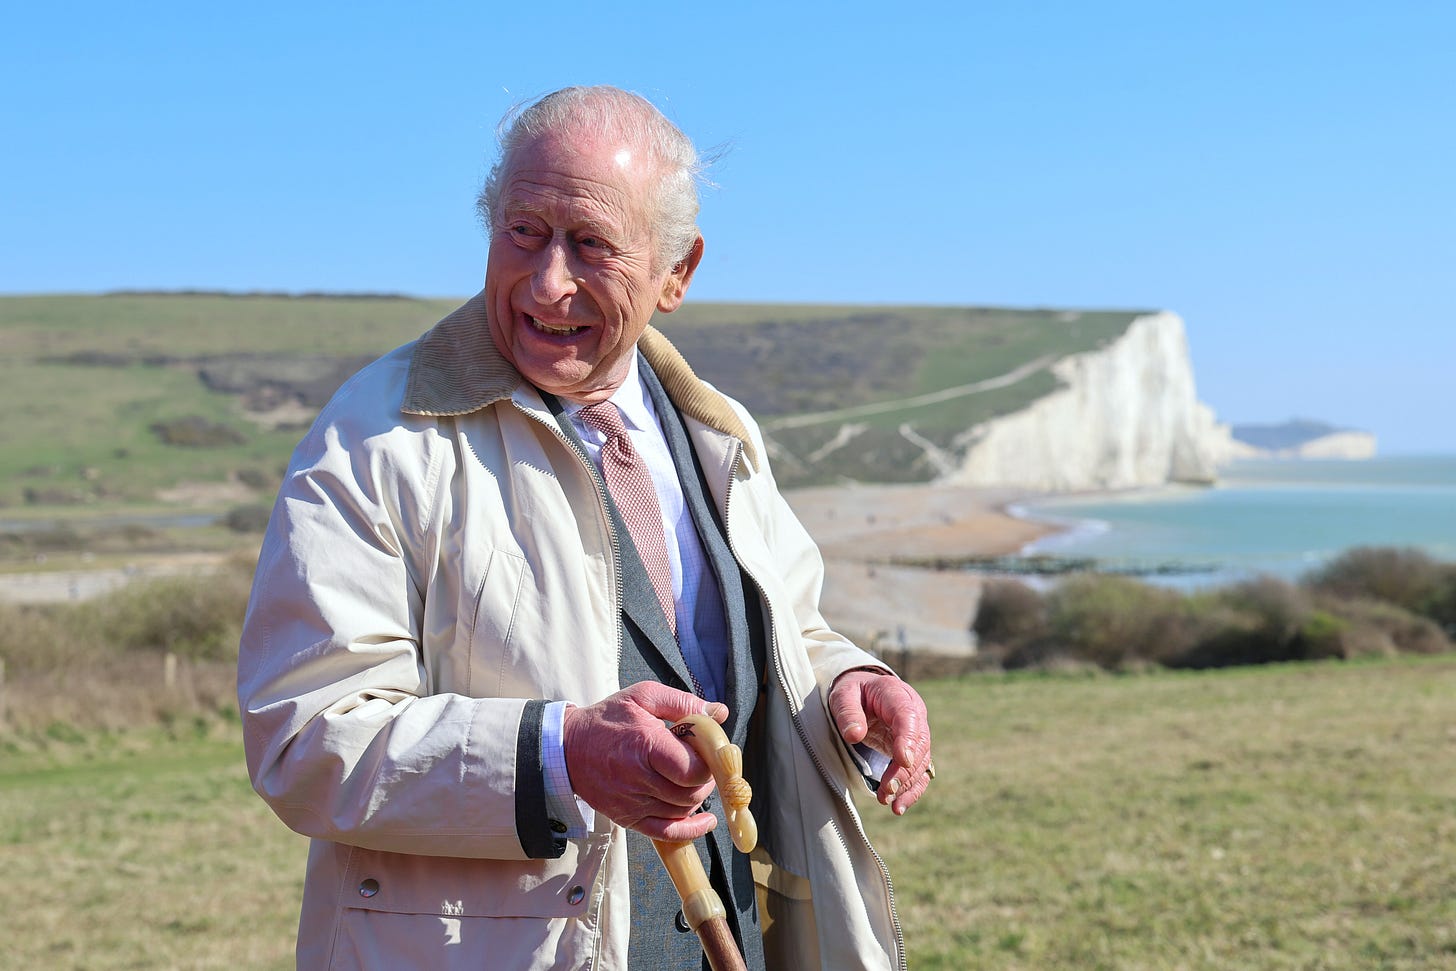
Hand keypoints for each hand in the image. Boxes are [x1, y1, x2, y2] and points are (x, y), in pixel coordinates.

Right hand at [562, 682, 728, 840]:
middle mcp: (638, 778)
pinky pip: (666, 832)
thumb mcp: (643, 696)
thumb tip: (718, 713)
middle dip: (705, 779)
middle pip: (691, 793)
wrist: (567, 748)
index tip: (705, 749)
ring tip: (690, 777)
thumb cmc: (607, 719)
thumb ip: (683, 702)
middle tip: (700, 762)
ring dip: (696, 796)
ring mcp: (632, 802)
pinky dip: (690, 829)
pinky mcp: (628, 818)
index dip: (708, 762)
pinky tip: (706, 821)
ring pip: (682, 810)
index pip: (692, 769)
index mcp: (646, 744)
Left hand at [829, 669, 932, 814]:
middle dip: (904, 771)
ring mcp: (916, 733)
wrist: (864, 693)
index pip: (908, 717)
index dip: (907, 739)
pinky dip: (912, 790)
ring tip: (887, 802)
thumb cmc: (853, 692)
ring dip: (907, 784)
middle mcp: (914, 713)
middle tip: (886, 790)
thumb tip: (854, 735)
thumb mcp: (843, 694)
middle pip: (918, 744)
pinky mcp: (913, 750)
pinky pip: (919, 771)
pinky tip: (899, 806)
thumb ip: (848, 712)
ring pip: (921, 761)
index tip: (902, 760)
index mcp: (896, 695)